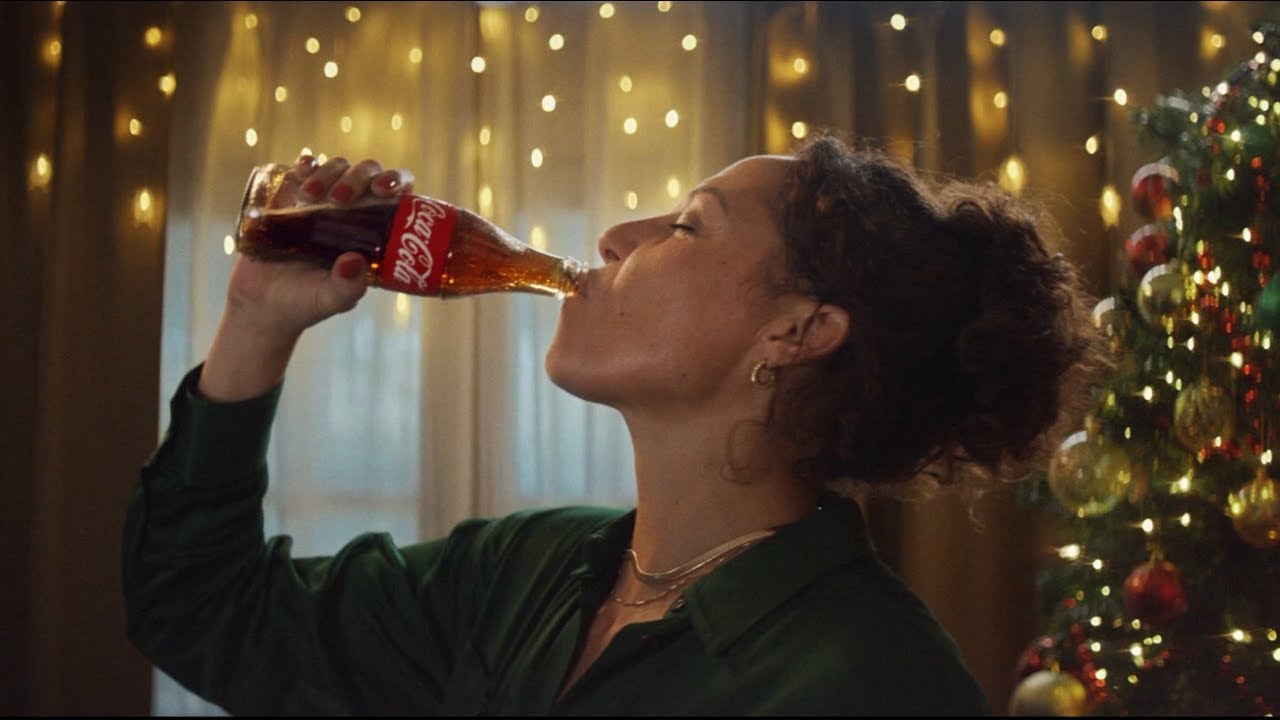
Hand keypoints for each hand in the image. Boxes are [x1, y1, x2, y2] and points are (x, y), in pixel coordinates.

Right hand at [226, 154, 416, 338]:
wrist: (263, 303)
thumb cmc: (306, 302)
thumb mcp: (331, 300)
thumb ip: (347, 287)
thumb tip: (355, 261)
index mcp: (373, 232)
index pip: (396, 195)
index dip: (396, 182)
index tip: (384, 190)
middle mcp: (352, 210)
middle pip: (368, 174)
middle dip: (358, 177)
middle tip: (340, 198)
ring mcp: (323, 200)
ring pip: (338, 167)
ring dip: (329, 173)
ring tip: (309, 196)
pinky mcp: (293, 195)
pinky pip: (304, 168)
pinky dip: (306, 163)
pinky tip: (303, 167)